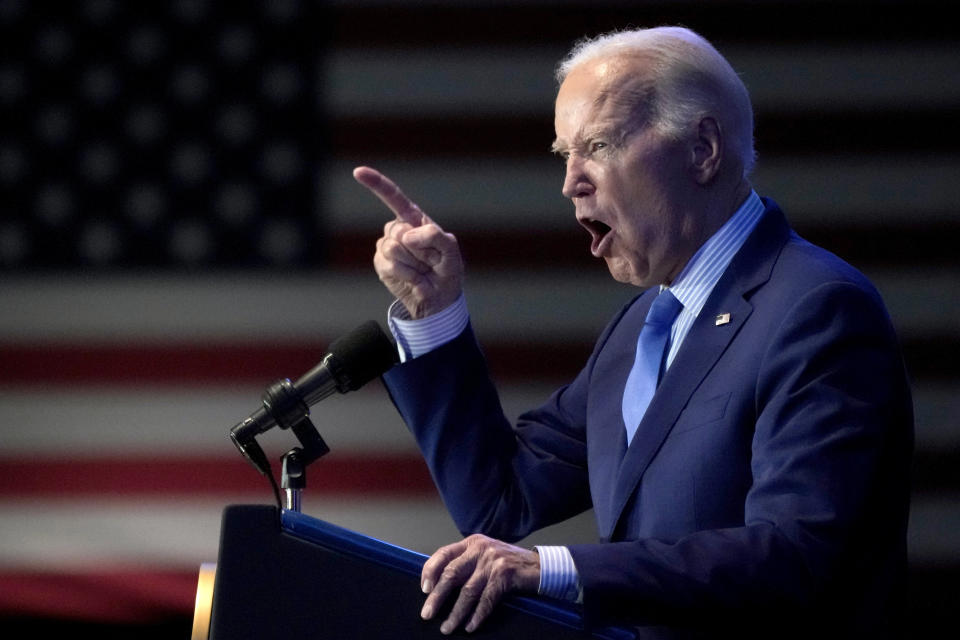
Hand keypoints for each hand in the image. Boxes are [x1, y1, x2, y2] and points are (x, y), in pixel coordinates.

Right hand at [354, 166, 463, 318]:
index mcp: (414, 219)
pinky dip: (406, 274)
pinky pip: (388, 264)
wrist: (438, 297)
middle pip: (398, 230)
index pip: (393, 197)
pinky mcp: (381, 263)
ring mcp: (386, 246)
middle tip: (431, 261)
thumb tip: (406, 235)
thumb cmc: (447, 270)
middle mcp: (398, 229)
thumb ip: (435, 236)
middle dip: (419, 249)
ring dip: (413, 263)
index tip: (357, 171)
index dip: (376, 183)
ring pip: (392, 248)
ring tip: (422, 270)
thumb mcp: (451, 251)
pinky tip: (414, 278)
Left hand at [419, 534, 539, 633]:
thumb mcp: (485, 556)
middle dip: (437, 597)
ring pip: (468, 590)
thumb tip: (438, 586)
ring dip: (455, 613)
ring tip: (447, 628)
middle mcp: (480, 548)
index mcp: (472, 543)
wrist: (541, 566)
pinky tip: (470, 627)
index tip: (424, 590)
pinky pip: (487, 599)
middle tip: (427, 614)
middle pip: (451, 574)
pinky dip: (477, 615)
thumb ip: (466, 564)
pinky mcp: (506, 574)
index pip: (443, 554)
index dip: (430, 571)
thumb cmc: (509, 565)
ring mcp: (493, 560)